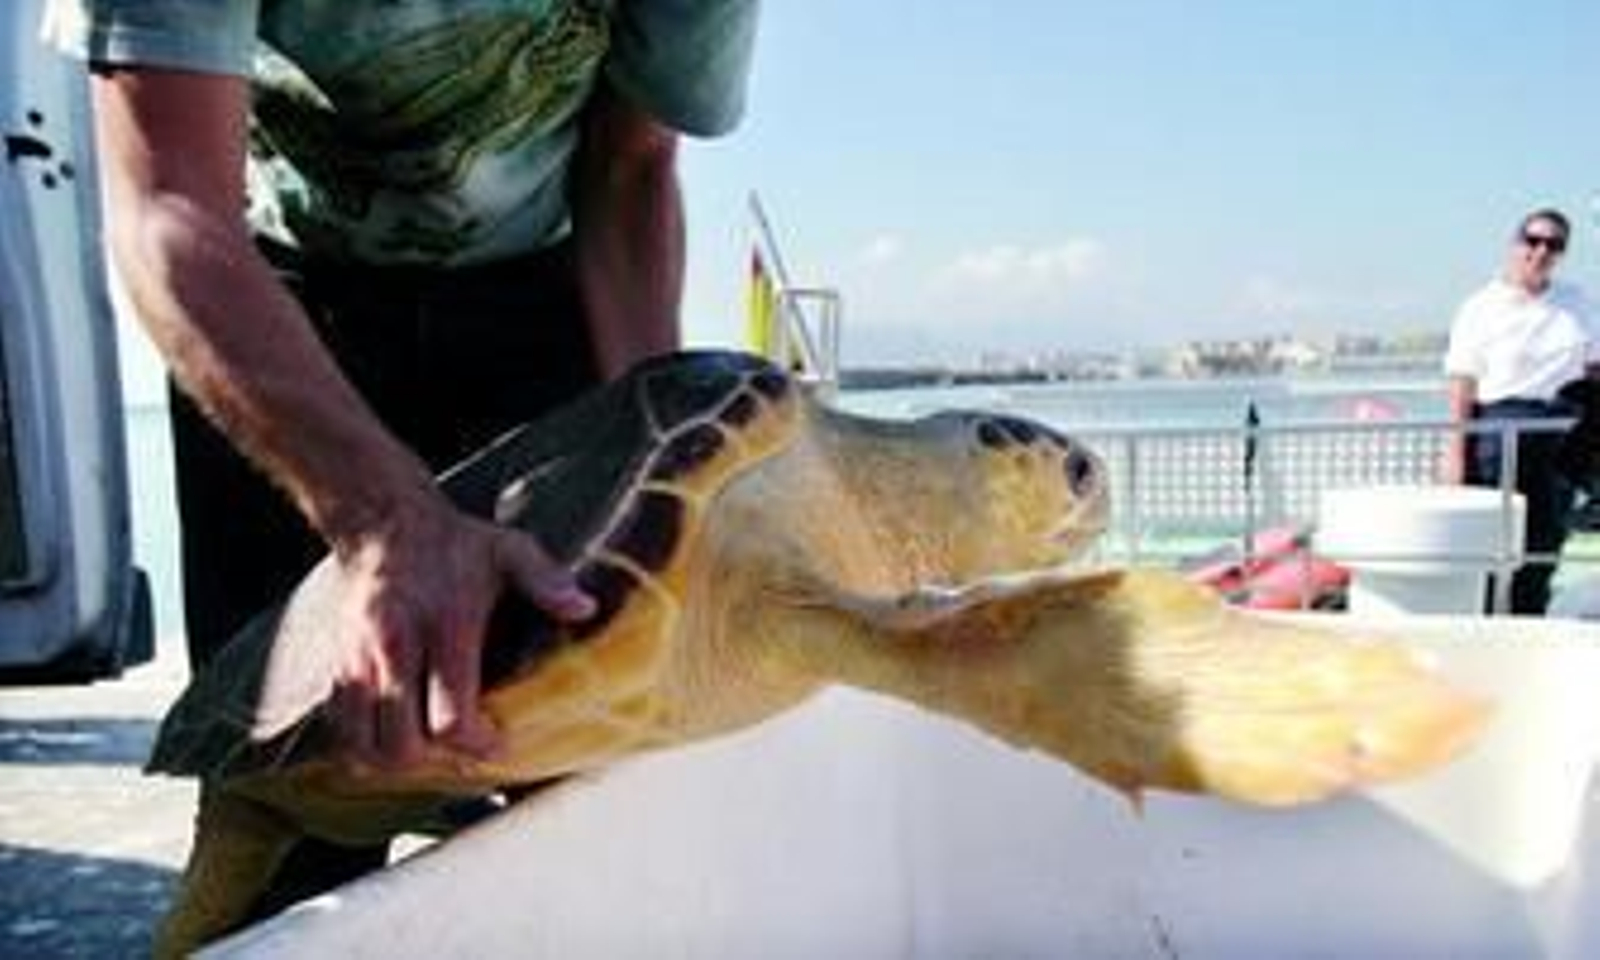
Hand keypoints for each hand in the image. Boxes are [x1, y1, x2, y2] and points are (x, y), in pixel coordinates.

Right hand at [323, 490, 593, 768]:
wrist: (384, 525)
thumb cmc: (457, 545)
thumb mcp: (509, 550)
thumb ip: (546, 579)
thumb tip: (584, 608)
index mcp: (445, 627)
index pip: (450, 720)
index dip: (476, 745)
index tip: (496, 741)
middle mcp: (395, 648)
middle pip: (403, 747)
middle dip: (437, 762)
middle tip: (464, 750)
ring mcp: (357, 661)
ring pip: (365, 749)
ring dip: (399, 761)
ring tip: (432, 749)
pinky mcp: (336, 667)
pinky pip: (341, 733)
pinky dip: (367, 747)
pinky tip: (398, 735)